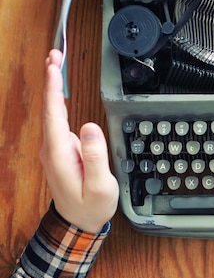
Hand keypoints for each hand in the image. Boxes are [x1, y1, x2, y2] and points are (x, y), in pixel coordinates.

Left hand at [40, 49, 118, 233]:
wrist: (78, 222)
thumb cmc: (91, 206)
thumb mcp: (100, 185)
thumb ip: (96, 155)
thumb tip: (90, 126)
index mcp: (60, 153)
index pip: (53, 114)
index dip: (53, 89)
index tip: (54, 67)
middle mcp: (53, 148)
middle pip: (49, 108)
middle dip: (51, 79)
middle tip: (55, 54)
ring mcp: (55, 148)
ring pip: (51, 111)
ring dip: (53, 86)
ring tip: (57, 63)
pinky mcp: (61, 149)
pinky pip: (56, 118)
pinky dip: (57, 99)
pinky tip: (59, 89)